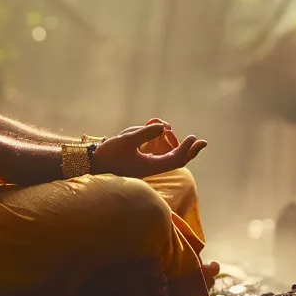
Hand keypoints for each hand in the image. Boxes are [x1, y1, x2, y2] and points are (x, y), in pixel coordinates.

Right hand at [92, 123, 206, 178]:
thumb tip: (164, 127)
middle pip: (177, 162)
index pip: (176, 160)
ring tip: (178, 134)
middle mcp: (151, 167)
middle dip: (190, 152)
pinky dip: (166, 146)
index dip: (186, 149)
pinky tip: (165, 135)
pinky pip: (160, 155)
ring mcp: (147, 165)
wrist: (93, 164)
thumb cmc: (109, 153)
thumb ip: (146, 133)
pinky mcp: (141, 162)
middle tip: (202, 142)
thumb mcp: (127, 139)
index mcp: (151, 166)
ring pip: (169, 158)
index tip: (193, 138)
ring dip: (177, 147)